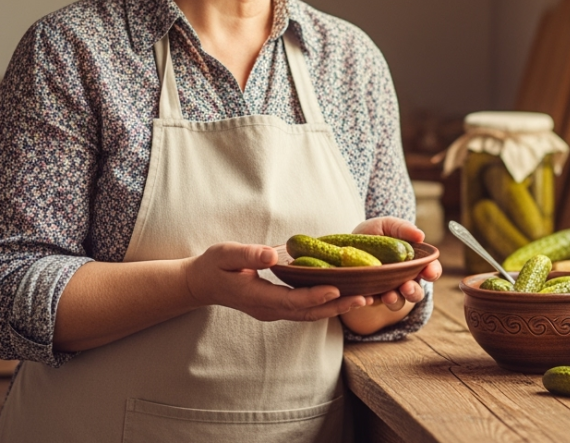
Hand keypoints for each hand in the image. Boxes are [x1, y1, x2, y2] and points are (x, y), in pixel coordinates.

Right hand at [182, 242, 370, 321]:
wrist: (202, 284)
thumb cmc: (213, 266)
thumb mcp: (225, 255)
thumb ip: (248, 255)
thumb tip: (271, 256)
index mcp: (257, 298)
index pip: (291, 301)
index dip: (315, 296)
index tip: (337, 288)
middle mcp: (270, 310)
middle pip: (308, 312)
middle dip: (337, 306)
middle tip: (366, 298)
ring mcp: (275, 311)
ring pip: (311, 314)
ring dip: (338, 308)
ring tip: (366, 299)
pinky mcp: (280, 307)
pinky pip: (308, 309)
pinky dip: (329, 304)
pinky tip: (348, 295)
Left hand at [351, 217, 442, 310]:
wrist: (343, 244)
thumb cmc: (372, 234)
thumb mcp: (386, 225)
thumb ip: (402, 228)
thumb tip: (420, 236)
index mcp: (413, 263)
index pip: (430, 270)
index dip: (432, 272)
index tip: (428, 272)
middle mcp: (404, 280)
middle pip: (417, 292)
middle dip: (414, 291)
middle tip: (406, 287)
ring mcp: (388, 290)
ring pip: (399, 303)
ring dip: (396, 301)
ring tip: (388, 296)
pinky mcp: (370, 297)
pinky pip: (373, 304)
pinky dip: (370, 302)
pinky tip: (365, 298)